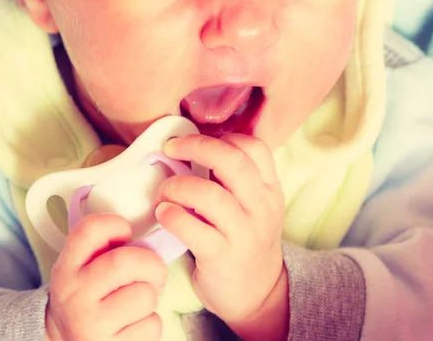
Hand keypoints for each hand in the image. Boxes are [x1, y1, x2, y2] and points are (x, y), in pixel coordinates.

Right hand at [46, 213, 166, 340]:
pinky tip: (134, 325)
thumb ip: (105, 250)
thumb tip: (150, 239)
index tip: (127, 235)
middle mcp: (73, 294)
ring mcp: (89, 323)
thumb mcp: (81, 269)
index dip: (117, 225)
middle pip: (124, 262)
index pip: (90, 229)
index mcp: (67, 268)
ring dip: (151, 297)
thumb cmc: (86, 297)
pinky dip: (151, 323)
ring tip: (138, 302)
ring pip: (144, 295)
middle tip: (154, 273)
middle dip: (152, 264)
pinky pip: (151, 325)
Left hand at [155, 133, 284, 325]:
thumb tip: (192, 146)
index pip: (254, 148)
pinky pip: (194, 230)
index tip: (195, 142)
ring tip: (162, 192)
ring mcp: (244, 234)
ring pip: (210, 195)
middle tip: (170, 149)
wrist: (258, 295)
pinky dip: (172, 216)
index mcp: (269, 190)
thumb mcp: (252, 207)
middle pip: (232, 162)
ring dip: (177, 186)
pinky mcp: (222, 258)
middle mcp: (261, 209)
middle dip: (195, 147)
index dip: (221, 137)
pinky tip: (163, 214)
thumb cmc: (245, 242)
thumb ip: (232, 180)